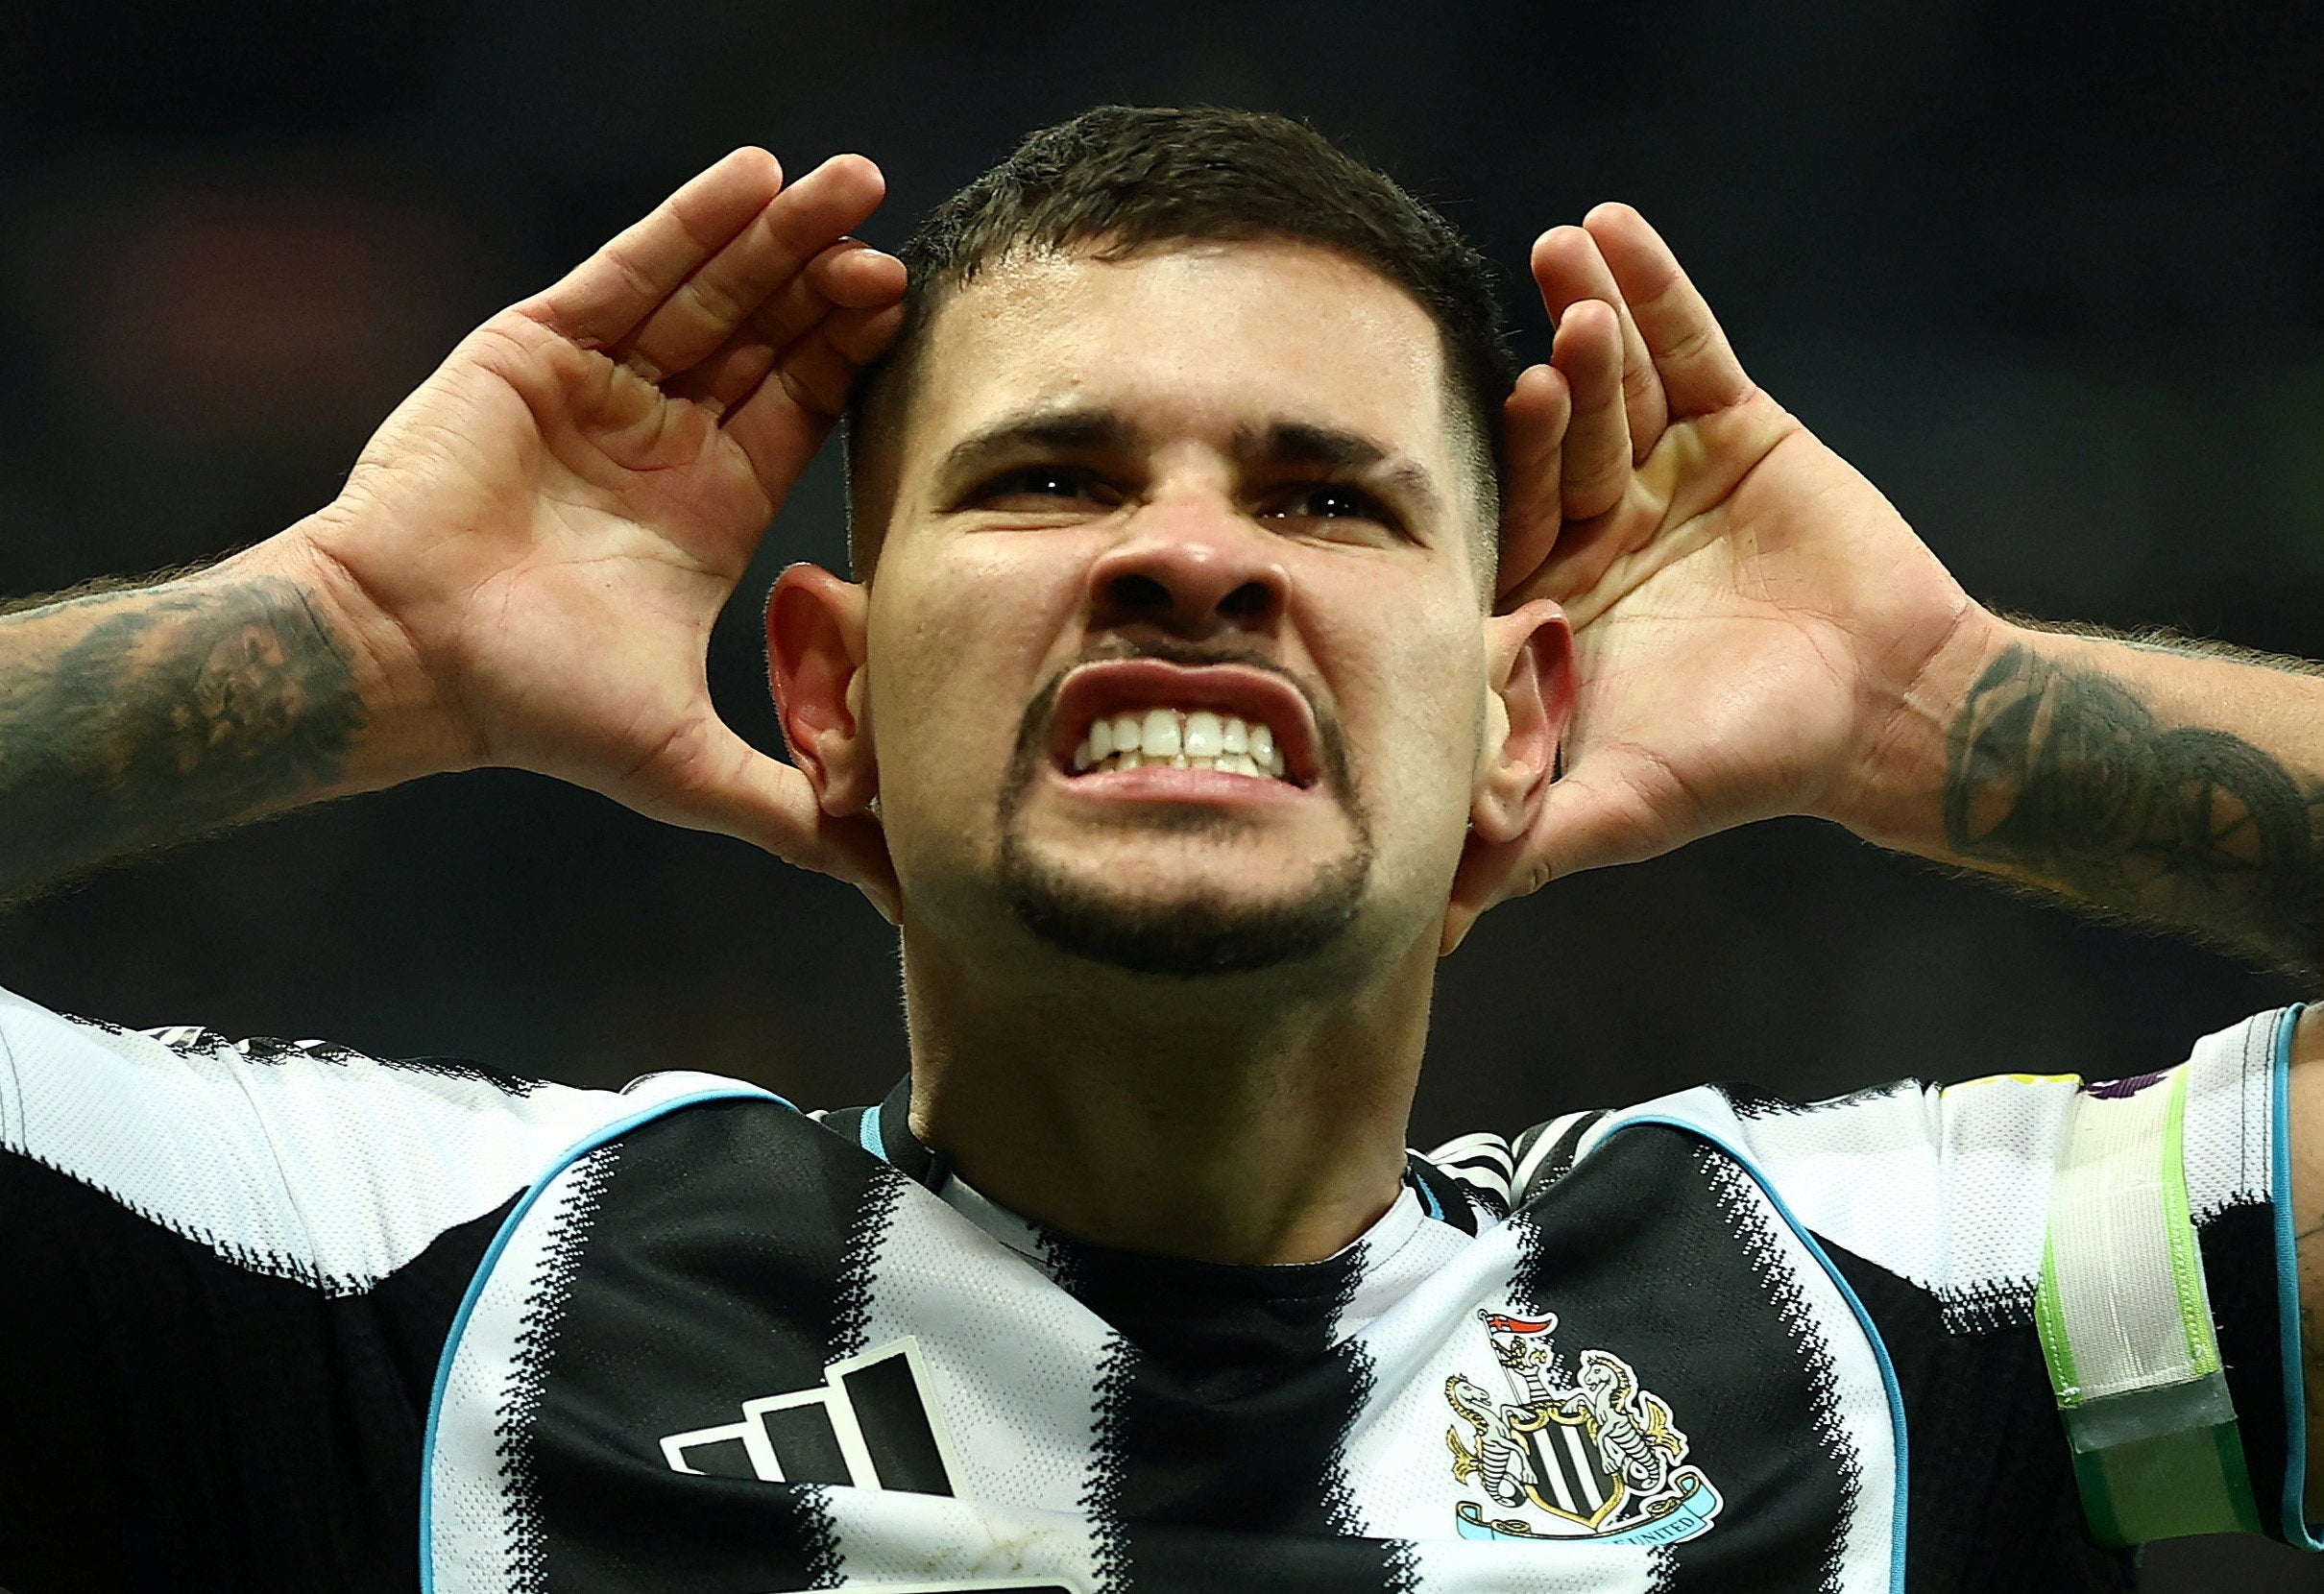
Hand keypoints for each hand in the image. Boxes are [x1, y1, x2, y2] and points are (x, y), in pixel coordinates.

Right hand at [270, 148, 903, 907]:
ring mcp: (599, 388)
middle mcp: (660, 439)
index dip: (852, 362)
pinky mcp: (537, 347)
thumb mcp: (689, 767)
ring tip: (852, 183)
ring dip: (780, 237)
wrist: (406, 661)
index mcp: (706, 508)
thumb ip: (792, 812)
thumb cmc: (532, 709)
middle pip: (767, 337)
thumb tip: (896, 888)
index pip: (800, 410)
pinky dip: (691, 223)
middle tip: (895, 231)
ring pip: (709, 292)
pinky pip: (630, 269)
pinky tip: (755, 179)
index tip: (912, 315)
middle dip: (828, 283)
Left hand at [1447, 206, 1985, 943]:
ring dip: (1592, 321)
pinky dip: (1654, 289)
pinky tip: (1612, 228)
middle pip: (1557, 447)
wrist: (1886, 711)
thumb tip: (1421, 925)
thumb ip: (1521, 844)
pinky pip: (1685, 346)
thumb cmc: (1746, 762)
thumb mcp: (1619, 806)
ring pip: (1614, 387)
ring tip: (1567, 254)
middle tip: (1552, 354)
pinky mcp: (1729, 425)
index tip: (1508, 422)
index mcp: (1543, 604)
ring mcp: (1654, 472)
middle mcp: (1587, 531)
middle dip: (1558, 397)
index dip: (1510, 478)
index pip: (1504, 529)